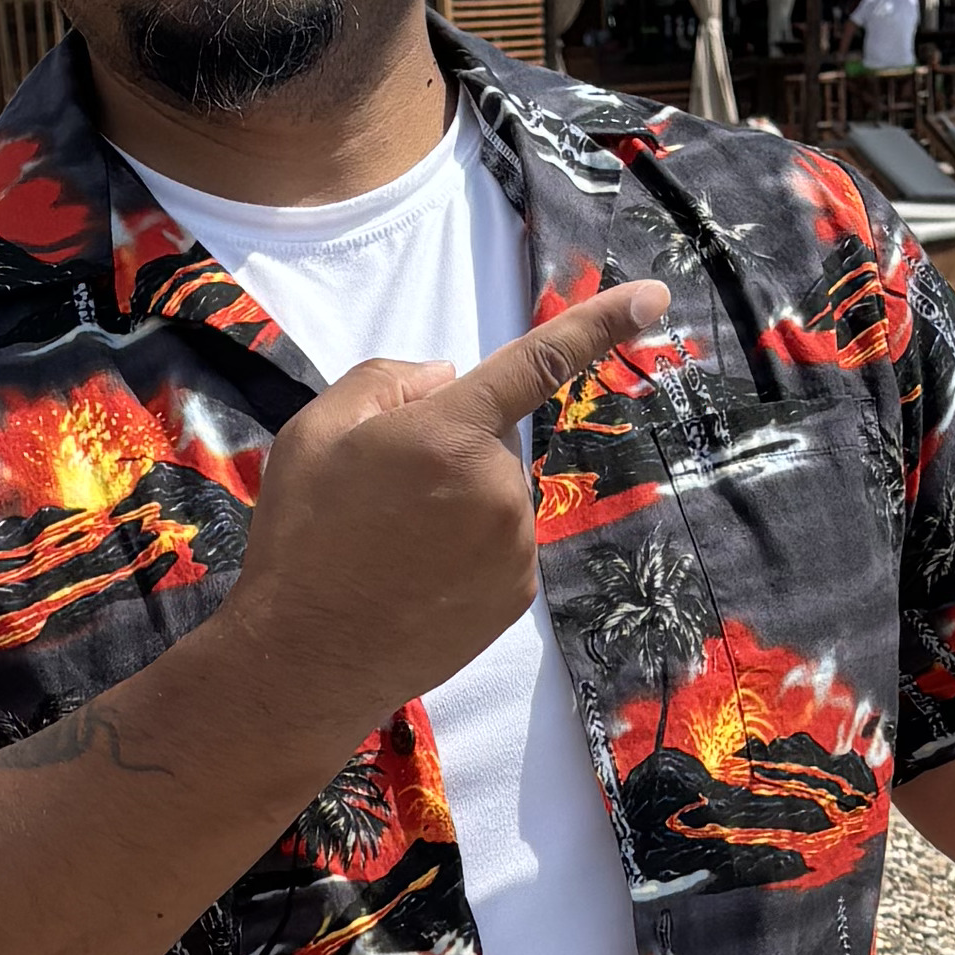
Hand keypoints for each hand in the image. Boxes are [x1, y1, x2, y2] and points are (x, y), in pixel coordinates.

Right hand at [215, 276, 660, 736]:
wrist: (305, 659)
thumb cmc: (300, 538)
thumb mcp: (314, 433)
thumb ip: (385, 381)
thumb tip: (448, 373)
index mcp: (449, 433)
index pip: (537, 361)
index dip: (600, 322)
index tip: (654, 295)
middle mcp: (497, 487)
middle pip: (488, 442)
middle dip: (448, 453)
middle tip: (382, 499)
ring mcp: (514, 547)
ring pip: (495, 497)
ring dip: (457, 507)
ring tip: (392, 548)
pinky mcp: (517, 595)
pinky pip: (502, 547)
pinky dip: (468, 554)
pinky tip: (416, 580)